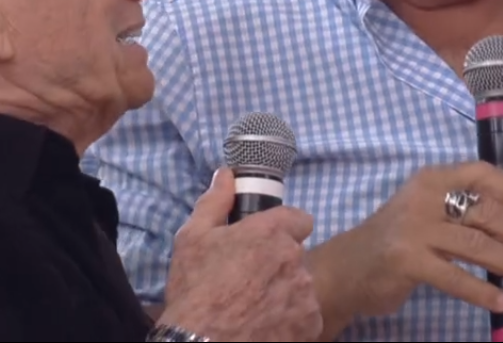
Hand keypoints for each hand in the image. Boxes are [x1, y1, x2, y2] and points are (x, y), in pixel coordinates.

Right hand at [158, 169, 322, 341]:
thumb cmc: (195, 290)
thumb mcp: (193, 239)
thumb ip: (215, 202)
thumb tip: (227, 175)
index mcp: (271, 233)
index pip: (300, 219)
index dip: (284, 229)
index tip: (266, 243)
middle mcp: (295, 260)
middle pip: (297, 255)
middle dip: (279, 264)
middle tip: (251, 281)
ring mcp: (305, 295)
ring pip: (301, 286)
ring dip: (286, 292)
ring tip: (256, 308)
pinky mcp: (309, 326)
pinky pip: (306, 316)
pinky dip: (291, 321)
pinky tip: (266, 327)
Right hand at [312, 163, 502, 321]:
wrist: (347, 268)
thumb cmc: (397, 239)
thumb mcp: (426, 210)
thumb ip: (462, 208)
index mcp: (432, 179)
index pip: (482, 174)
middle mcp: (423, 197)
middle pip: (487, 212)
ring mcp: (414, 229)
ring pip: (478, 245)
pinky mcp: (407, 261)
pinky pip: (456, 278)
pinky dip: (484, 292)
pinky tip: (502, 302)